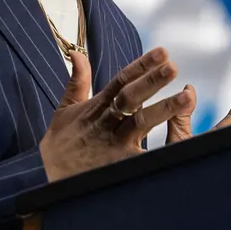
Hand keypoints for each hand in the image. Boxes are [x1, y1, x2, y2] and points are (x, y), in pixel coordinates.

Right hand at [37, 48, 194, 181]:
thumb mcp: (65, 109)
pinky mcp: (116, 165)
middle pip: (131, 97)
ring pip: (140, 122)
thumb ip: (77, 82)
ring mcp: (112, 144)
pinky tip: (180, 146)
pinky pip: (140, 158)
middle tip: (173, 66)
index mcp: (96, 106)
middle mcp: (105, 122)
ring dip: (164, 109)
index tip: (163, 52)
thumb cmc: (60, 144)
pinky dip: (159, 152)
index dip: (141, 65)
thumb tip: (77, 53)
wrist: (42, 178)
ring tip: (187, 97)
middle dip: (152, 81)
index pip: (121, 80)